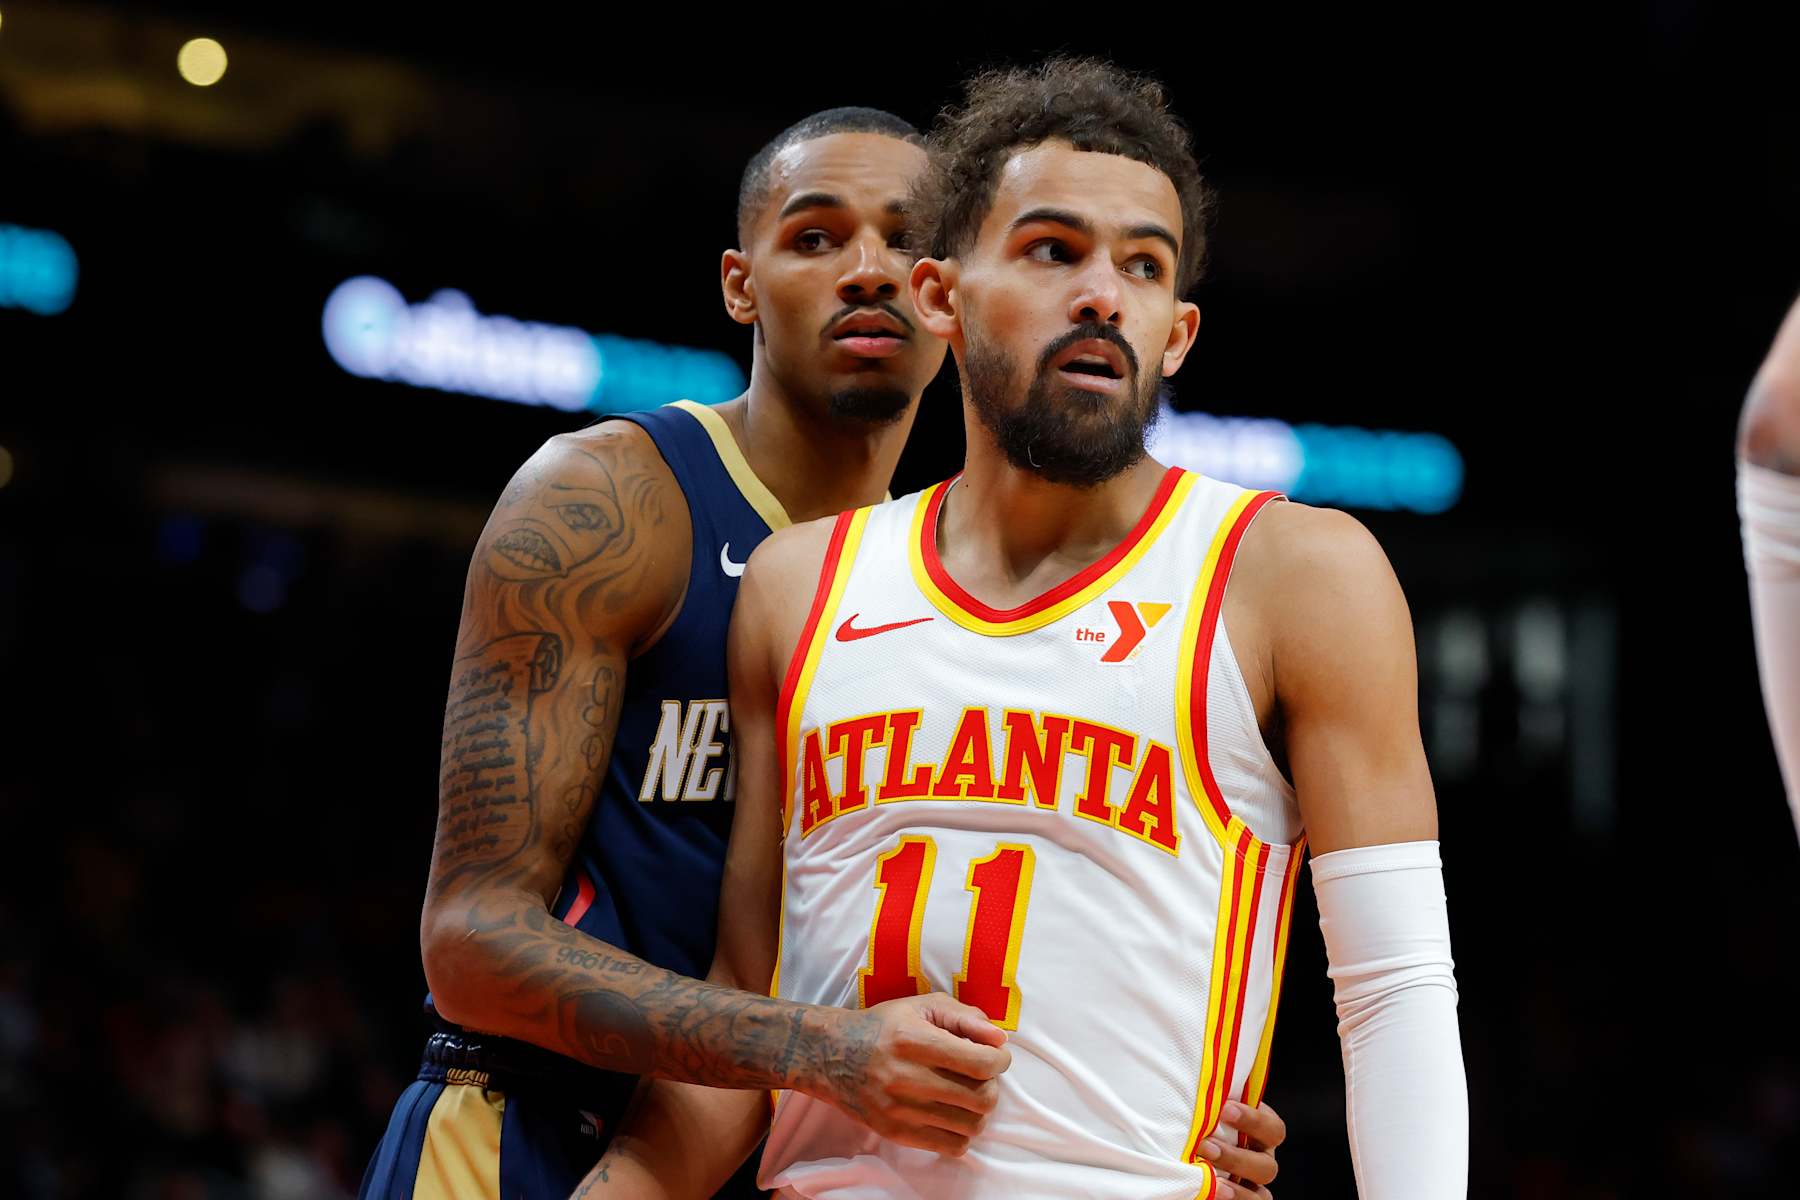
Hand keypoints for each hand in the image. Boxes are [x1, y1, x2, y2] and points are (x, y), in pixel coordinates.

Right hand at [803, 992, 1011, 1155]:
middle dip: (992, 1086)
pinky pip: (951, 1147)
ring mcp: (900, 1111)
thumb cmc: (883, 1026)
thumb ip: (964, 1016)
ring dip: (979, 1111)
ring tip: (968, 1095)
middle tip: (981, 1076)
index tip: (996, 1056)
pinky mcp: (896, 1133)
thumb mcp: (922, 1006)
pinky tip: (953, 1115)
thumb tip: (1000, 1040)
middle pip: (981, 1099)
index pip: (980, 1063)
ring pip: (971, 1126)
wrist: (832, 1055)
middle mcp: (907, 1078)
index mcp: (915, 1041)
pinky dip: (962, 1134)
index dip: (1000, 1061)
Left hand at [1193, 1099, 1285, 1198]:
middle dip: (1235, 1156)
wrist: (1188, 1148)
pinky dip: (1236, 1198)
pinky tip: (1213, 1191)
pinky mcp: (1246, 1197)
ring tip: (1208, 1175)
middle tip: (1205, 1146)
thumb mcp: (1209, 1108)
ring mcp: (1254, 1182)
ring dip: (1235, 1185)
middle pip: (1267, 1165)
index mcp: (1261, 1132)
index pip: (1272, 1129)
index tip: (1225, 1108)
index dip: (1252, 1119)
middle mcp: (1262, 1158)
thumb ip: (1213, 1101)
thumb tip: (1195, 1073)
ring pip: (1261, 1190)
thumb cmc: (1200, 1120)